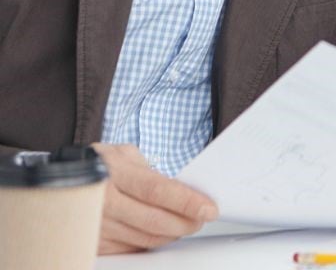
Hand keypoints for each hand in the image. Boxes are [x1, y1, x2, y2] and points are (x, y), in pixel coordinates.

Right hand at [92, 143, 216, 253]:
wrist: (58, 181)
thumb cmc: (97, 164)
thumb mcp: (124, 155)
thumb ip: (152, 173)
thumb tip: (185, 190)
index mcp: (112, 173)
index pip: (157, 191)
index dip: (187, 202)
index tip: (209, 208)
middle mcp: (101, 201)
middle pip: (154, 220)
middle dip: (186, 222)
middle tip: (202, 217)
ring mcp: (95, 226)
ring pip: (145, 238)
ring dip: (173, 233)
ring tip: (186, 223)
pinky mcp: (93, 244)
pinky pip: (132, 248)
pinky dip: (152, 241)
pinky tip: (161, 231)